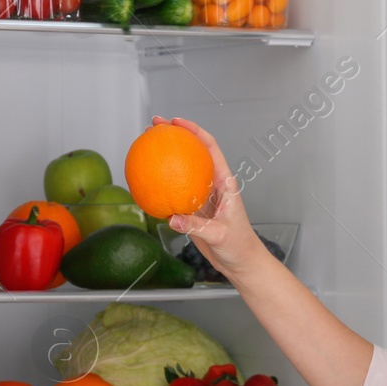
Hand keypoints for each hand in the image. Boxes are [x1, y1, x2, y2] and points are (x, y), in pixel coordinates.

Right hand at [149, 116, 266, 280]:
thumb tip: (172, 218)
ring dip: (166, 158)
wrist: (241, 262)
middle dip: (176, 136)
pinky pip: (174, 193)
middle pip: (193, 153)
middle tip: (155, 127)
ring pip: (182, 170)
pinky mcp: (193, 210)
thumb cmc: (240, 246)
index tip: (177, 122)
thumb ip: (196, 226)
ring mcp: (202, 196)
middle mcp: (213, 185)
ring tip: (146, 146)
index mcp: (224, 183)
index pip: (210, 148)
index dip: (195, 131)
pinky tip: (146, 184)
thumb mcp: (219, 234)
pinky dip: (161, 186)